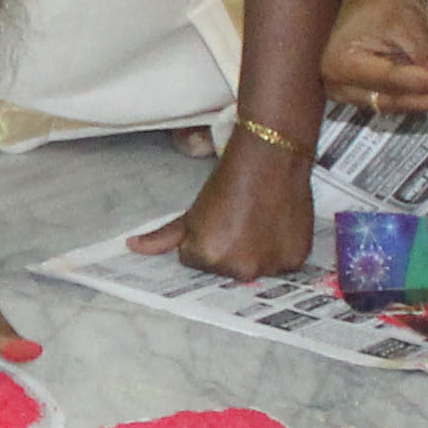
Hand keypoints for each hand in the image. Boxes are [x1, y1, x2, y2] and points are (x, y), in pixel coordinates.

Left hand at [130, 125, 315, 283]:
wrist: (269, 158)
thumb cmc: (228, 182)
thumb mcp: (192, 211)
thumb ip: (163, 236)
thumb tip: (133, 247)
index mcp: (208, 257)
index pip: (197, 262)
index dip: (205, 241)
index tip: (217, 221)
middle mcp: (239, 269)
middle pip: (227, 269)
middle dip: (230, 250)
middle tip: (239, 220)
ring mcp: (269, 266)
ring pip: (255, 268)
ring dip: (256, 253)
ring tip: (259, 221)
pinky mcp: (295, 260)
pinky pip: (281, 264)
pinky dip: (279, 250)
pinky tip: (276, 225)